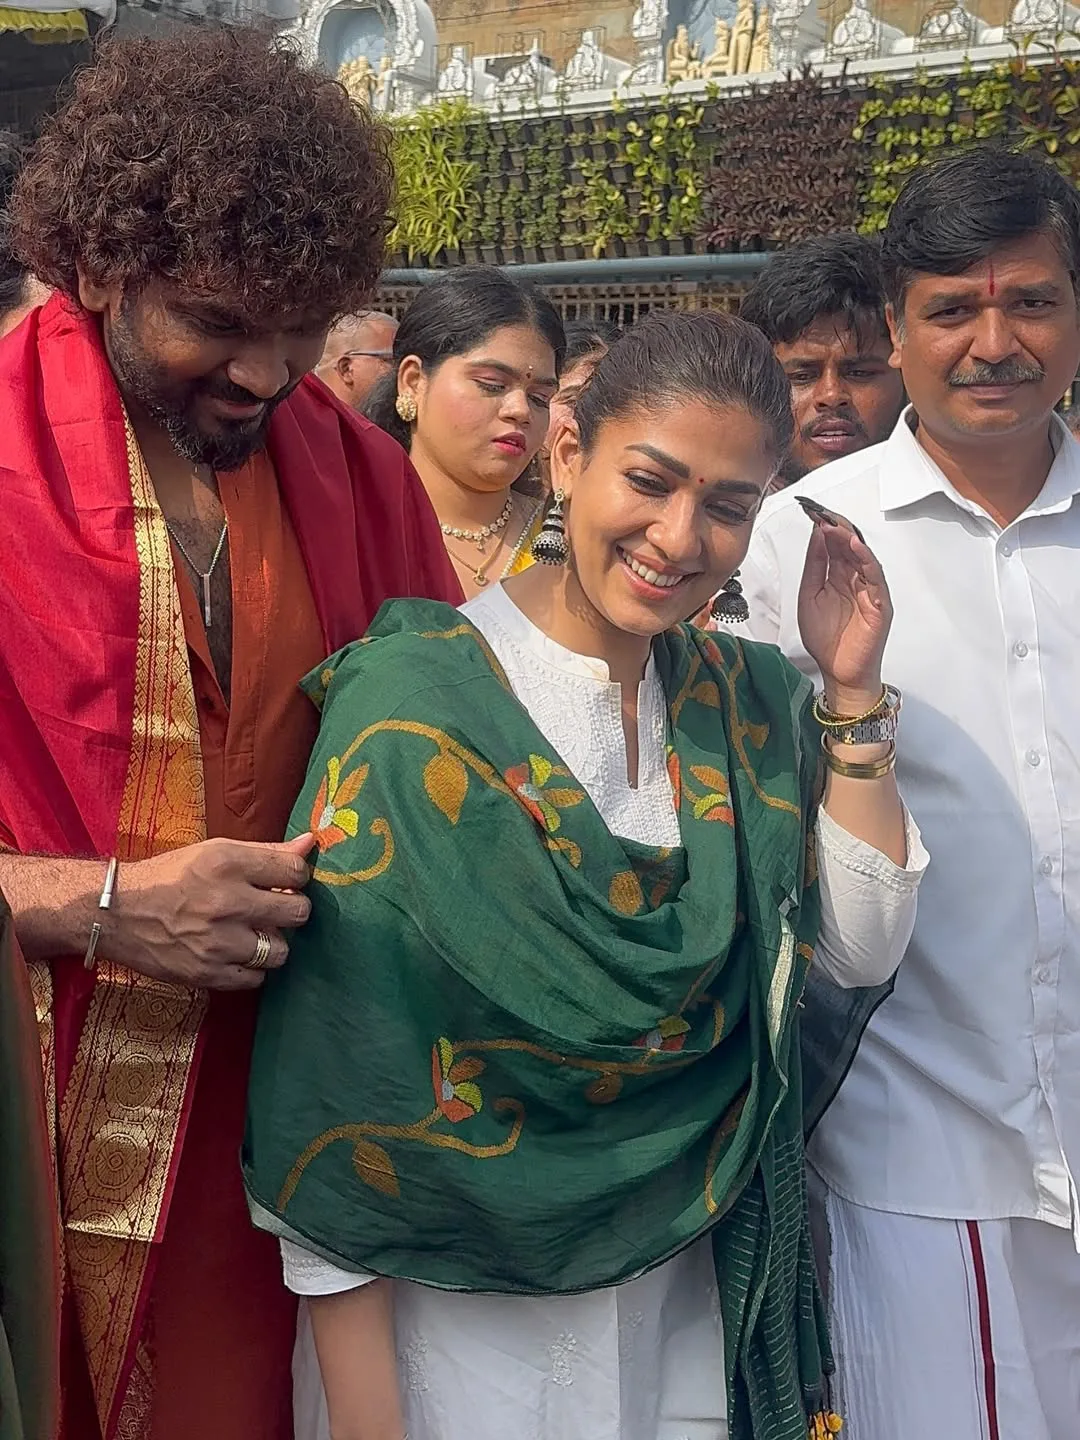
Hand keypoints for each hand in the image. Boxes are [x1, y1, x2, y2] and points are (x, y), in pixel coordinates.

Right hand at [104, 834, 313, 990]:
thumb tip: (309, 844)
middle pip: (298, 912)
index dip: (296, 876)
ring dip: (272, 944)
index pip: (296, 871)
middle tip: (274, 909)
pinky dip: (250, 969)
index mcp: (229, 863)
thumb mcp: (214, 851)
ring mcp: (217, 942)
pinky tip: (235, 954)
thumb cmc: (170, 877)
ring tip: (253, 934)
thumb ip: (266, 851)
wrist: (116, 912)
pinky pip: (256, 980)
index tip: (285, 881)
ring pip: (280, 951)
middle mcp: (226, 902)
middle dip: (291, 909)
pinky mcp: (206, 973)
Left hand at [796, 510, 891, 712]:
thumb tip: (815, 536)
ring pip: (864, 559)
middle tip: (822, 513)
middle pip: (849, 548)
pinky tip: (857, 549)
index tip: (810, 511)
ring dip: (851, 541)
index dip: (823, 529)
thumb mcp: (809, 597)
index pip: (834, 546)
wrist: (838, 673)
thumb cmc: (827, 640)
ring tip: (837, 527)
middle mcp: (856, 581)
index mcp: (838, 578)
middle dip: (836, 529)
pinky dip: (868, 562)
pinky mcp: (880, 606)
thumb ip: (814, 567)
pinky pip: (876, 580)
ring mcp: (870, 592)